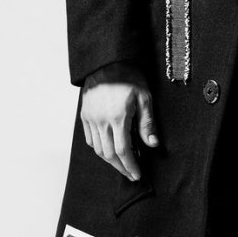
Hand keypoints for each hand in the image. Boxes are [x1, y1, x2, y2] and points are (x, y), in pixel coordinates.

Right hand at [80, 62, 157, 179]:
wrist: (106, 61)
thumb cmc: (128, 76)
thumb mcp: (144, 97)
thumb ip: (147, 122)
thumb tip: (152, 144)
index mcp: (117, 118)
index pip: (122, 151)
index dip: (130, 166)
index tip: (137, 174)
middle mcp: (101, 121)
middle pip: (108, 154)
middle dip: (121, 167)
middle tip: (131, 174)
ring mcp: (90, 118)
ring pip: (97, 149)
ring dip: (109, 161)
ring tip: (121, 164)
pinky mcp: (84, 115)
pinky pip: (89, 139)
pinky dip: (98, 149)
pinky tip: (107, 151)